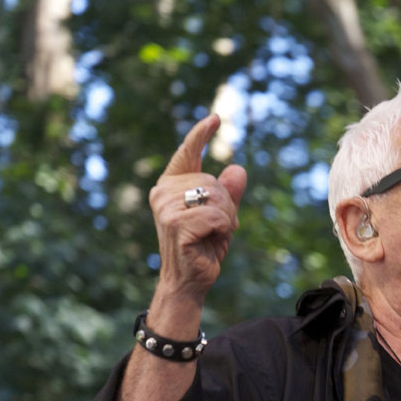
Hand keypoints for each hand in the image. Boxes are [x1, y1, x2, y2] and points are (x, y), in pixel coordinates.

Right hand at [148, 114, 247, 305]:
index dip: (201, 135)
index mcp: (170, 185)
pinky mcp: (175, 224)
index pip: (187, 153)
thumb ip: (229, 193)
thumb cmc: (203, 247)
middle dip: (227, 203)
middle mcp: (163, 192)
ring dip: (226, 217)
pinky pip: (216, 215)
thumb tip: (237, 169)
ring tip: (215, 234)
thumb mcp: (222, 215)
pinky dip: (223, 227)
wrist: (190, 282)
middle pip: (213, 180)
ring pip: (216, 196)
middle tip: (221, 226)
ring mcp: (165, 207)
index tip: (216, 118)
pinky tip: (212, 240)